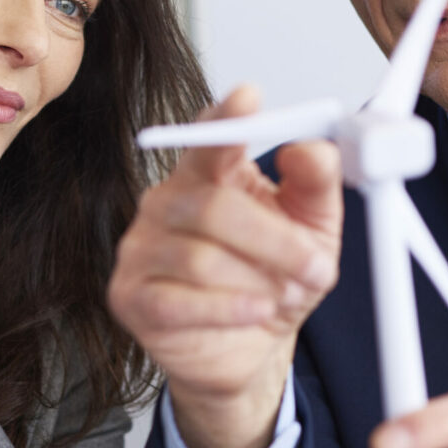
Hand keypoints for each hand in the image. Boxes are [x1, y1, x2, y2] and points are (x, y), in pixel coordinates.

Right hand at [109, 86, 343, 447]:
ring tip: (283, 296)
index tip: (247, 98)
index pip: (210, 135)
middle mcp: (167, 201)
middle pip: (213, 207)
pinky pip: (177, 301)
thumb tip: (310, 148)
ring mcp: (141, 248)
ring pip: (200, 258)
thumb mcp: (314, 228)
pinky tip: (255, 310)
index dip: (227, 118)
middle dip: (276, 242)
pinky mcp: (130, 296)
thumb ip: (316, 183)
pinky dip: (227, 308)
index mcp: (208, 173)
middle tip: (315, 266)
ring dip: (257, 281)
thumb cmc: (272, 281)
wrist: (248, 349)